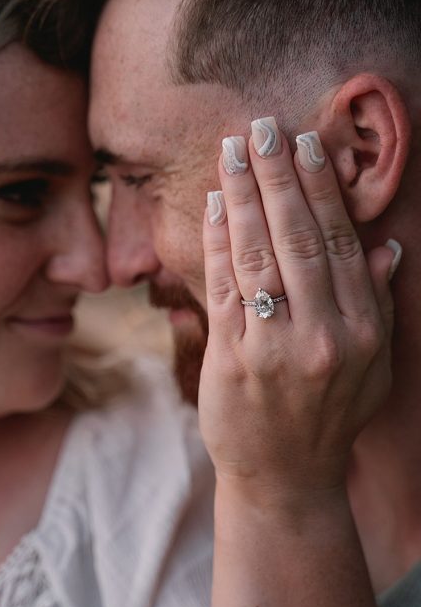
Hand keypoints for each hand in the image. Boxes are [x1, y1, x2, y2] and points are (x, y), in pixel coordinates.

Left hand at [199, 122, 396, 500]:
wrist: (285, 478)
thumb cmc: (326, 416)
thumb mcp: (372, 367)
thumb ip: (379, 306)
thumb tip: (391, 248)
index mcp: (364, 330)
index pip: (342, 243)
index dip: (322, 191)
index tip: (306, 146)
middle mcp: (325, 335)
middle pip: (300, 240)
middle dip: (280, 178)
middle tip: (262, 128)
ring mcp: (276, 348)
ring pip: (260, 256)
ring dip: (245, 197)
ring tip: (232, 152)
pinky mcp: (233, 359)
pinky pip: (223, 288)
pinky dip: (217, 242)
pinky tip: (215, 204)